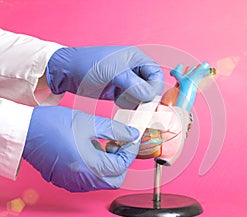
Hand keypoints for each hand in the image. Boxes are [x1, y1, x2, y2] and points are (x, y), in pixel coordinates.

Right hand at [22, 106, 139, 191]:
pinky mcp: (67, 181)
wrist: (26, 131)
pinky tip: (89, 151)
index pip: (121, 165)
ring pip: (102, 180)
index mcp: (89, 166)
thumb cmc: (54, 125)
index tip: (130, 139)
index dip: (130, 151)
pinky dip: (96, 168)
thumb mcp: (89, 123)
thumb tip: (131, 135)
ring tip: (100, 145)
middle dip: (121, 162)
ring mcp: (73, 183)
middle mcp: (82, 180)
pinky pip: (90, 180)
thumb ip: (115, 130)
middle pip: (115, 179)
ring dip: (109, 165)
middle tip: (116, 144)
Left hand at [46, 46, 163, 107]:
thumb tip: (150, 96)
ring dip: (134, 101)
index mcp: (135, 58)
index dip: (154, 86)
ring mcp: (127, 82)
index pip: (155, 74)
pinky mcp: (119, 92)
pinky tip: (117, 101)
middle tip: (133, 101)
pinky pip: (131, 101)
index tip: (147, 97)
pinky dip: (127, 105)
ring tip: (119, 97)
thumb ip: (133, 84)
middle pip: (150, 86)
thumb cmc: (88, 65)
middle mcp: (134, 70)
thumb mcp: (112, 72)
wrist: (67, 73)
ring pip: (142, 96)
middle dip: (144, 96)